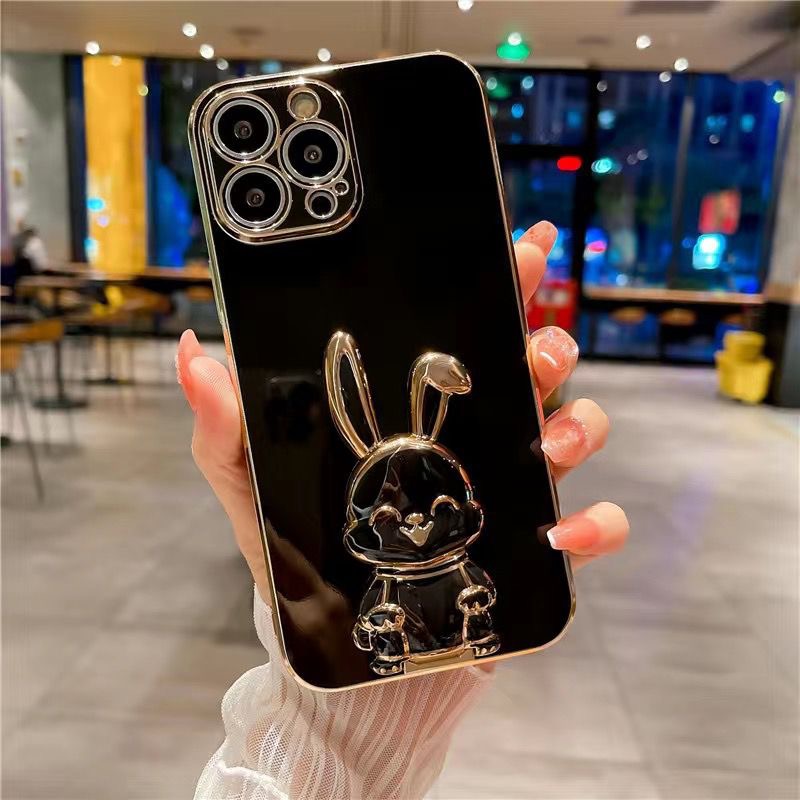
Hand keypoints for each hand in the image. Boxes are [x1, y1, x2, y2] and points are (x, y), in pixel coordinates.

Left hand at [176, 220, 627, 603]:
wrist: (338, 646)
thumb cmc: (300, 554)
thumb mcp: (253, 483)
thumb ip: (226, 424)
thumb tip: (195, 354)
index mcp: (419, 411)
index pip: (466, 334)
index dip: (502, 285)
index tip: (521, 248)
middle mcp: (475, 438)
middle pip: (535, 370)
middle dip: (549, 345)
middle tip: (537, 352)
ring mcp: (510, 492)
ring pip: (576, 432)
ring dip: (578, 426)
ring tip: (550, 443)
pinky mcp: (531, 551)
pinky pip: (590, 529)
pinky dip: (593, 525)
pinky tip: (561, 532)